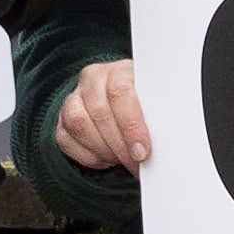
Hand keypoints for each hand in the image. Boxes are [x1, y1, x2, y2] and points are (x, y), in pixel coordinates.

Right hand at [47, 60, 149, 180]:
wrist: (126, 105)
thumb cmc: (146, 106)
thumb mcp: (158, 104)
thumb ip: (160, 115)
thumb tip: (171, 140)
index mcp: (119, 70)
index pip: (120, 92)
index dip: (131, 125)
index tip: (142, 151)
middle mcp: (92, 79)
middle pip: (99, 112)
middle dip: (120, 145)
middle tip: (136, 164)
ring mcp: (73, 98)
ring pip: (78, 125)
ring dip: (103, 149)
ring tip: (122, 159)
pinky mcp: (61, 120)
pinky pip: (66, 140)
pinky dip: (89, 156)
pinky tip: (107, 158)